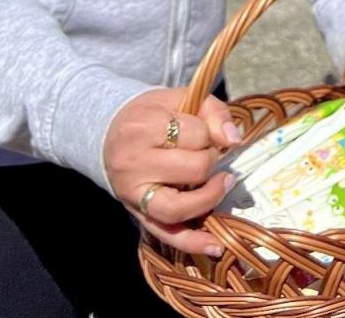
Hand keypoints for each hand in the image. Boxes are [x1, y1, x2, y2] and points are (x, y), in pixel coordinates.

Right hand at [104, 87, 240, 256]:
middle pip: (193, 169)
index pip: (196, 134)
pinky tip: (215, 245)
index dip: (210, 134)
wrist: (110, 134)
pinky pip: (166, 234)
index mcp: (142, 126)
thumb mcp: (179, 99)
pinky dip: (192, 243)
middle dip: (211, 160)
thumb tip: (234, 141)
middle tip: (208, 153)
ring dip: (210, 198)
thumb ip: (213, 112)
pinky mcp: (136, 215)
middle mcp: (132, 163)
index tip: (203, 132)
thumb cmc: (152, 115)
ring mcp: (132, 193)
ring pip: (179, 207)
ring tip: (224, 184)